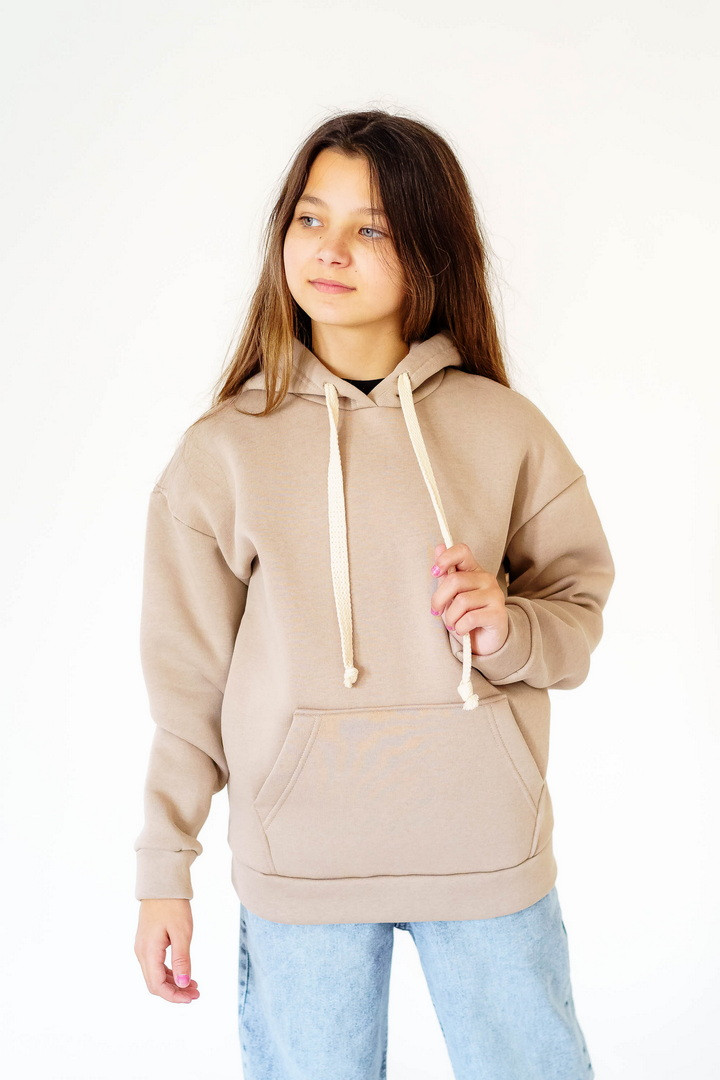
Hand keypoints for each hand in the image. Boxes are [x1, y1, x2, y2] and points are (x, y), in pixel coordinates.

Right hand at [134, 898, 199, 1002]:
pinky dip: (169, 973)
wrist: (162, 884)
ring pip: (155, 976)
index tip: (191, 998)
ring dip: (173, 983)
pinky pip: (156, 965)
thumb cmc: (173, 906)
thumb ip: (182, 960)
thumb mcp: (182, 932)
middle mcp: (142, 953)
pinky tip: (184, 973)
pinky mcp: (148, 943)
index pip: (157, 985)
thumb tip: (183, 984)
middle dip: (175, 992)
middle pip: (155, 984)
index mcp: (148, 952)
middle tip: (196, 993)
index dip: (174, 996)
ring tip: (194, 986)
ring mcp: (143, 948)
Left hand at [430, 542, 508, 656]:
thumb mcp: (450, 596)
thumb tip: (438, 547)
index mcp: (474, 570)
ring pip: (461, 602)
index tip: (434, 572)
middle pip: (454, 580)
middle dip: (439, 600)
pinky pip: (470, 618)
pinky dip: (460, 627)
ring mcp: (495, 595)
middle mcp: (487, 579)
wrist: (484, 642)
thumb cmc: (464, 616)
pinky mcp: (498, 614)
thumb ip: (445, 574)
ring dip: (450, 618)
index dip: (446, 558)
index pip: (462, 551)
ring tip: (453, 624)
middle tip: (436, 612)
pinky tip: (463, 630)